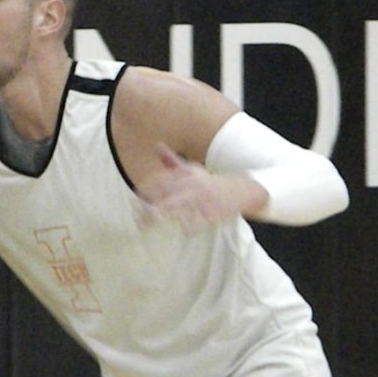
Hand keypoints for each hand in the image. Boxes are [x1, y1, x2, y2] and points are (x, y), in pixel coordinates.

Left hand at [138, 143, 253, 233]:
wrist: (242, 189)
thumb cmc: (210, 182)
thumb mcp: (192, 169)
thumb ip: (173, 161)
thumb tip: (158, 145)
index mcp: (187, 174)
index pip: (163, 180)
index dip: (147, 188)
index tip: (135, 198)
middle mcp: (194, 184)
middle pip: (168, 194)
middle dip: (151, 206)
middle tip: (137, 217)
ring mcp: (204, 198)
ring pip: (182, 207)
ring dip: (166, 215)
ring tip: (152, 222)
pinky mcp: (214, 211)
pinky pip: (200, 220)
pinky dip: (190, 226)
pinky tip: (182, 230)